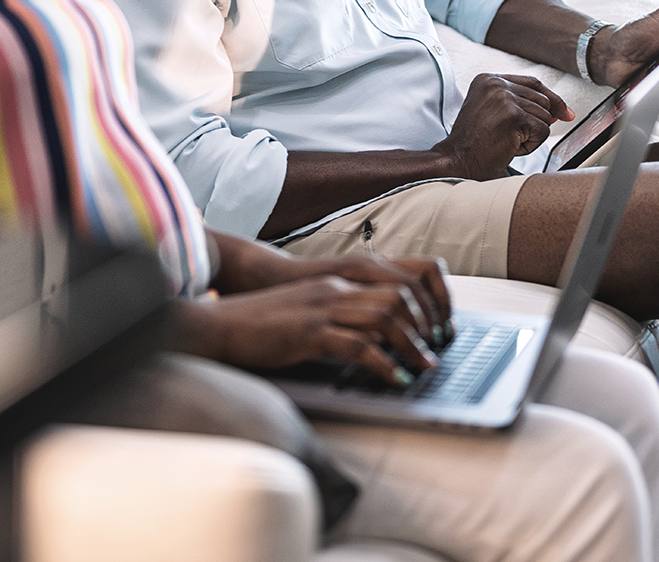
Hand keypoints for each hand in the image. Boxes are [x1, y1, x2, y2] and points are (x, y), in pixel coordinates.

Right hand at [207, 233, 450, 342]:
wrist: (223, 324)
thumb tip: (375, 341)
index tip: (434, 330)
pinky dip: (383, 364)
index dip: (424, 303)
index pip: (396, 280)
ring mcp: (322, 308)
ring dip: (412, 344)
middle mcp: (334, 289)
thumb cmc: (263, 324)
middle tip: (435, 349)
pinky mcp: (309, 332)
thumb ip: (341, 318)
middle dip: (425, 324)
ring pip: (385, 316)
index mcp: (337, 282)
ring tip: (424, 366)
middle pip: (399, 296)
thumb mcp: (309, 313)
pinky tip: (394, 378)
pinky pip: (358, 345)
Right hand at [433, 73, 573, 180]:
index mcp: (487, 79)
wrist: (457, 160)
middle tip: (510, 136)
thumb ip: (520, 103)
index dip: (551, 98)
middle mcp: (495, 84)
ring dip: (530, 135)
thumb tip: (558, 111)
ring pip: (544, 117)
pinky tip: (509, 146)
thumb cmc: (473, 143)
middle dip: (536, 122)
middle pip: (542, 99)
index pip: (532, 83)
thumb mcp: (492, 112)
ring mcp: (504, 99)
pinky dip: (530, 145)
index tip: (565, 112)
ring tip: (505, 140)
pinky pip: (542, 131)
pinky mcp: (514, 116)